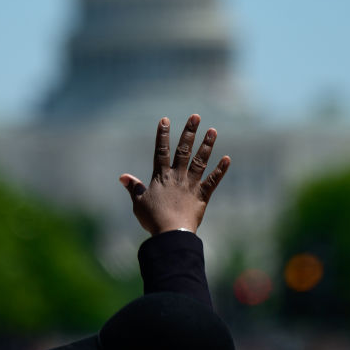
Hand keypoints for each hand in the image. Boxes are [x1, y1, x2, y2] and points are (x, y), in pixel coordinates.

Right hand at [119, 114, 230, 235]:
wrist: (171, 233)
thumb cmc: (153, 219)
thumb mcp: (138, 203)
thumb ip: (133, 188)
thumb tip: (122, 176)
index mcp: (161, 176)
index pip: (161, 151)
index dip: (163, 134)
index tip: (165, 119)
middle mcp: (177, 176)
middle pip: (184, 150)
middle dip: (189, 132)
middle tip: (196, 116)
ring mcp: (191, 184)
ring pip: (200, 161)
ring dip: (207, 145)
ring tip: (213, 130)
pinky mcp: (202, 195)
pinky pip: (213, 180)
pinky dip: (220, 170)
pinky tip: (227, 159)